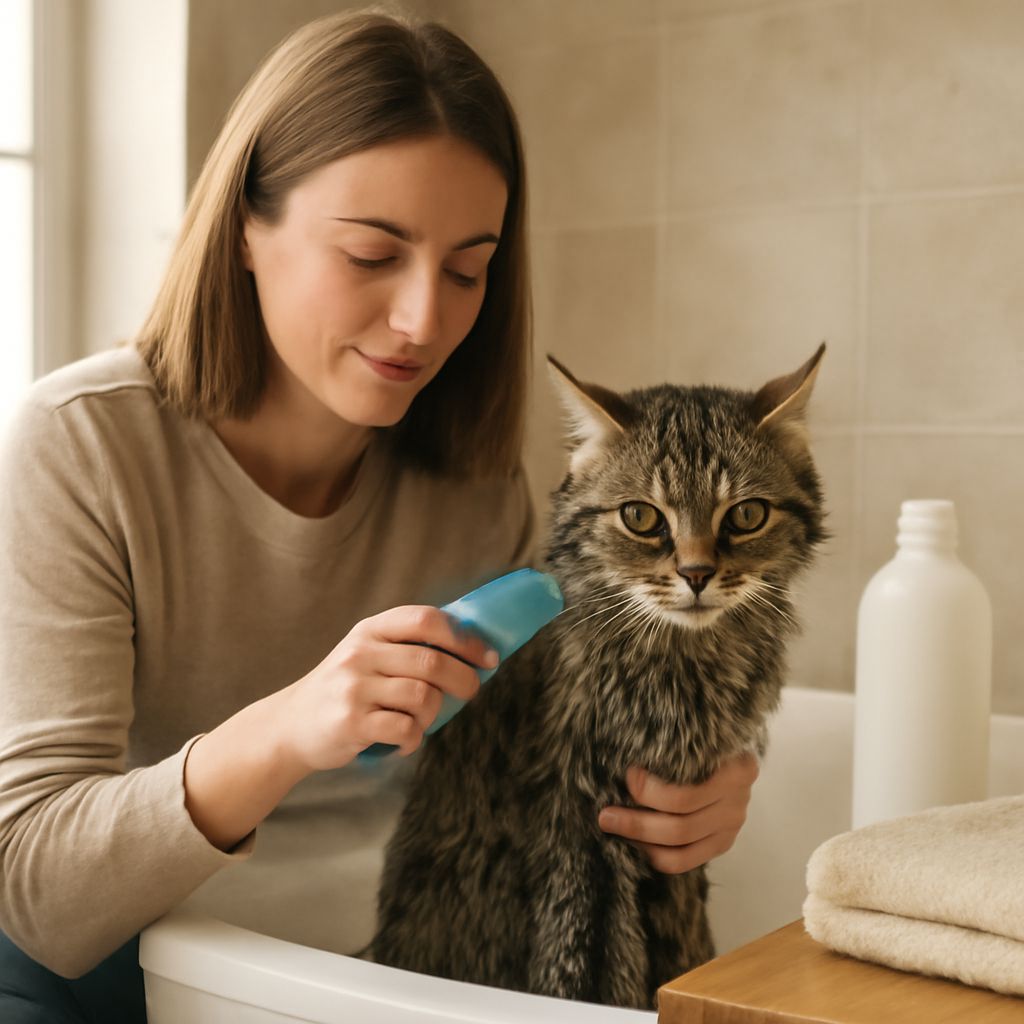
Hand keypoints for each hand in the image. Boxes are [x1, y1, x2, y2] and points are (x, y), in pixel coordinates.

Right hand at [279, 605, 497, 770]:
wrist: (290, 725)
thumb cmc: (345, 688)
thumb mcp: (368, 653)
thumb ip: (407, 645)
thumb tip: (472, 648)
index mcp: (371, 629)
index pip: (425, 620)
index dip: (463, 637)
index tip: (487, 656)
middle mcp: (361, 653)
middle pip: (432, 662)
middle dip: (464, 680)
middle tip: (470, 692)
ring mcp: (353, 687)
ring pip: (423, 697)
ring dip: (433, 714)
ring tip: (421, 720)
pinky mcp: (350, 722)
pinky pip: (405, 729)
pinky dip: (414, 739)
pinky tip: (404, 740)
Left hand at [597, 752, 759, 873]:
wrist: (727, 750)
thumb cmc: (700, 738)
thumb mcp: (697, 735)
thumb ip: (673, 746)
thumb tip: (623, 755)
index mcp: (737, 769)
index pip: (687, 795)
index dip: (651, 791)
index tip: (627, 776)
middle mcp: (738, 801)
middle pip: (682, 825)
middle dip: (637, 822)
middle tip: (605, 815)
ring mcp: (732, 826)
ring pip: (681, 846)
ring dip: (641, 839)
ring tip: (613, 827)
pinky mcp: (721, 843)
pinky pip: (685, 861)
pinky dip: (655, 855)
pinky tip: (635, 842)